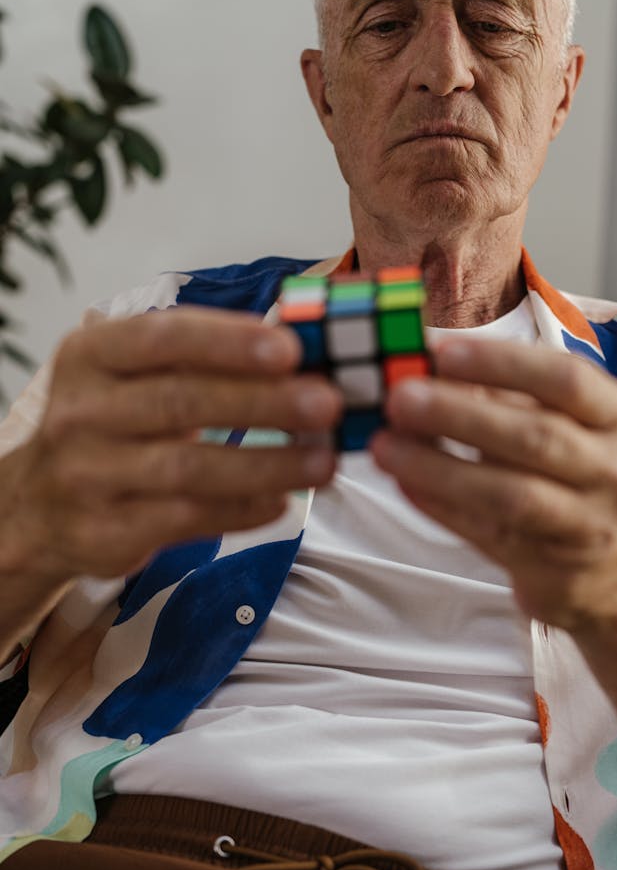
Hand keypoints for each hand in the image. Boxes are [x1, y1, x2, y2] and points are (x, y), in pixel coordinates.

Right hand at [0, 306, 341, 591]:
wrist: (38, 506)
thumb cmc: (111, 426)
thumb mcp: (132, 377)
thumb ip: (200, 362)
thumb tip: (299, 353)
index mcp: (91, 356)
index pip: (162, 338)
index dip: (228, 342)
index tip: (290, 349)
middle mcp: (81, 412)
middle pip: (181, 402)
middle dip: (263, 402)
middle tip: (327, 404)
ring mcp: (87, 475)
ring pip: (188, 468)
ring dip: (266, 464)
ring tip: (323, 462)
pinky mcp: (104, 531)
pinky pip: (186, 519)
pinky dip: (241, 510)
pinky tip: (283, 502)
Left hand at [371, 336, 616, 633]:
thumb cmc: (579, 481)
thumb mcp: (568, 428)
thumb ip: (509, 398)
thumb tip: (428, 363)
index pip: (565, 380)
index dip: (501, 364)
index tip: (442, 352)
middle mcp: (613, 470)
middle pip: (535, 437)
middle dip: (460, 414)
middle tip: (400, 398)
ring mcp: (588, 524)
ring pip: (510, 494)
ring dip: (440, 467)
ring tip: (387, 447)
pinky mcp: (554, 569)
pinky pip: (489, 534)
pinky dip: (441, 507)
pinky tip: (404, 484)